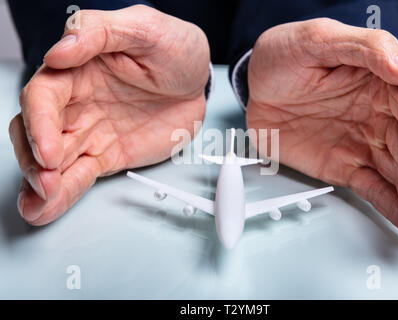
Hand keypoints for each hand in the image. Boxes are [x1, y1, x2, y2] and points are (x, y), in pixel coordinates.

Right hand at [9, 5, 209, 224]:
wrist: (200, 83)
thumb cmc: (175, 50)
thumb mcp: (145, 28)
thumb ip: (100, 32)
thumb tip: (59, 52)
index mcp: (79, 69)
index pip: (44, 96)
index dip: (40, 124)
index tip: (49, 149)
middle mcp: (78, 102)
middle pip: (37, 131)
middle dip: (34, 159)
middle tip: (45, 181)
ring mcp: (91, 131)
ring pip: (54, 159)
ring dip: (41, 184)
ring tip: (37, 204)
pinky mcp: (107, 154)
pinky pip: (80, 175)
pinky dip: (64, 193)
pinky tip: (47, 207)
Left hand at [247, 18, 397, 238]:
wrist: (255, 85)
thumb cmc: (285, 55)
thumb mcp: (319, 38)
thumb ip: (367, 49)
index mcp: (380, 83)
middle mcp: (378, 116)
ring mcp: (361, 144)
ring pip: (396, 174)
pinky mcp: (343, 165)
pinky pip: (370, 187)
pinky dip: (389, 206)